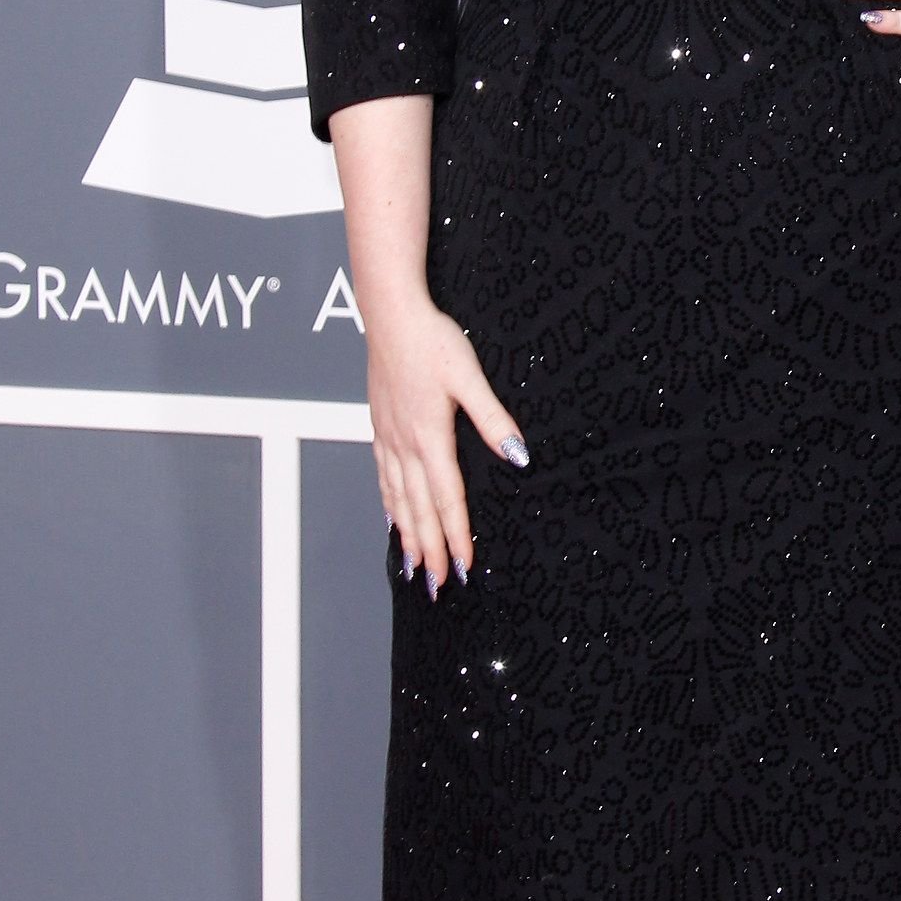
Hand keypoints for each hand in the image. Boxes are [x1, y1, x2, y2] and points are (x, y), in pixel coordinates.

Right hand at [366, 290, 526, 596]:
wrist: (390, 314)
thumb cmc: (432, 340)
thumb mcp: (470, 377)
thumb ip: (493, 419)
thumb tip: (519, 456)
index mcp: (430, 437)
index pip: (446, 499)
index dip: (456, 536)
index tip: (463, 567)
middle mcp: (405, 444)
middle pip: (419, 509)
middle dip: (429, 550)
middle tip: (437, 586)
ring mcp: (388, 437)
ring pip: (397, 499)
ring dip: (407, 535)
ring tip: (412, 566)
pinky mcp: (380, 427)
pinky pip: (383, 478)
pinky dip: (389, 505)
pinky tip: (391, 518)